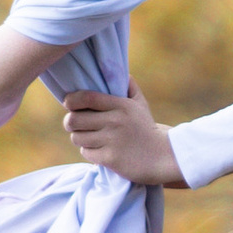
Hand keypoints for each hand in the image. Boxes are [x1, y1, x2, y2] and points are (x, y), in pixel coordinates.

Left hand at [61, 85, 185, 186]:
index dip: (71, 100)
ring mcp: (112, 141)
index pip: (86, 98)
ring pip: (77, 138)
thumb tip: (121, 73)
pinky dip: (89, 152)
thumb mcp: (141, 105)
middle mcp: (115, 121)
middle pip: (74, 120)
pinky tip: (99, 150)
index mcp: (121, 105)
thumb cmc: (147, 128)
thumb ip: (129, 87)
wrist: (163, 156)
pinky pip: (86, 153)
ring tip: (90, 138)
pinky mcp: (110, 159)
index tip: (69, 103)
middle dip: (71, 123)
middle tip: (76, 124)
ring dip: (80, 138)